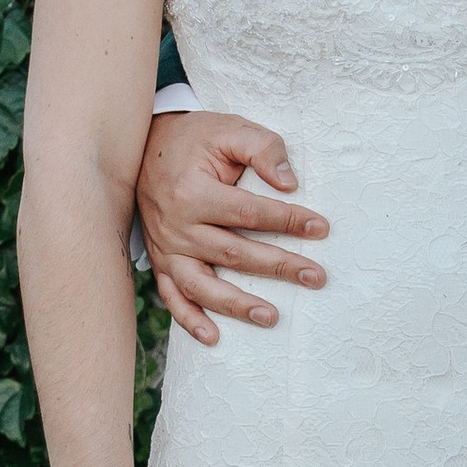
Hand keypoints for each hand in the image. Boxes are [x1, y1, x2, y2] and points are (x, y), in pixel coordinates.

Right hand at [136, 108, 329, 350]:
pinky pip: (172, 297)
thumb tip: (290, 184)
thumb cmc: (195, 139)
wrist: (145, 146)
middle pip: (234, 254)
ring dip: (237, 305)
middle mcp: (176, 226)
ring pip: (203, 285)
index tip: (321, 228)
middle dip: (278, 266)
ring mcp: (166, 248)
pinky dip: (189, 321)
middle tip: (316, 277)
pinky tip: (214, 338)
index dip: (288, 221)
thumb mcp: (229, 129)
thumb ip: (262, 149)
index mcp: (192, 192)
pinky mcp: (160, 261)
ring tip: (272, 318)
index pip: (249, 213)